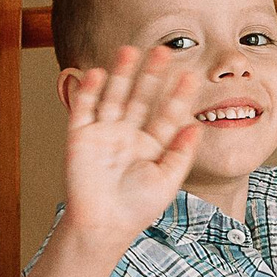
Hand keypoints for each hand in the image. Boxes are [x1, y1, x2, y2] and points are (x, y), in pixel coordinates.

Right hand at [63, 45, 199, 248]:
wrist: (102, 227)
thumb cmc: (136, 210)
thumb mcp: (167, 181)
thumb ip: (181, 154)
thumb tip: (197, 125)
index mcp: (150, 146)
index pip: (166, 114)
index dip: (178, 96)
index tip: (192, 76)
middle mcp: (128, 135)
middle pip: (141, 98)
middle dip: (151, 75)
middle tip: (165, 51)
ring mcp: (104, 134)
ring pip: (114, 97)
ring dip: (121, 74)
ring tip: (131, 50)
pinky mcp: (80, 137)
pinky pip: (85, 109)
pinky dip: (89, 91)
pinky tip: (99, 72)